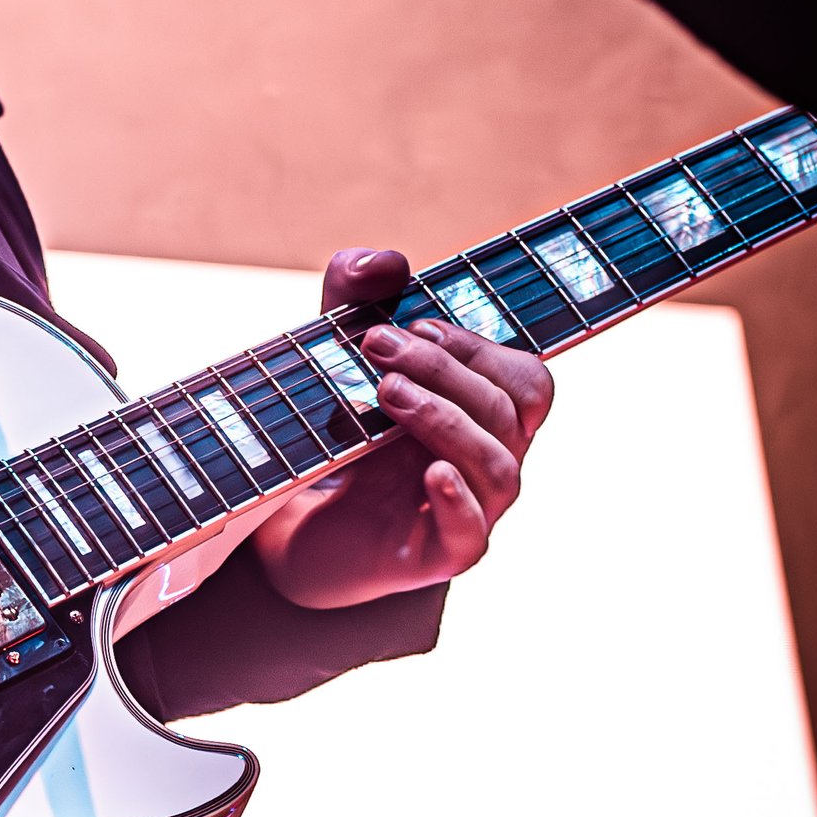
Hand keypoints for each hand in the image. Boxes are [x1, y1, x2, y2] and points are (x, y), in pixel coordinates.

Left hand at [252, 245, 553, 611]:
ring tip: (385, 393)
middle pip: (509, 411)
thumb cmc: (335, 434)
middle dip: (446, 370)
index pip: (525, 378)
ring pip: (497, 466)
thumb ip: (354, 299)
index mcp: (484, 415)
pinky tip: (430, 472)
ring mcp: (473, 511)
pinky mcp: (439, 555)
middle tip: (376, 346)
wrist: (292, 519)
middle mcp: (491, 461)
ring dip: (444, 419)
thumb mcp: (337, 355)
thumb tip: (383, 261)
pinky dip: (457, 500)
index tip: (413, 325)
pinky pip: (472, 535)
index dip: (478, 347)